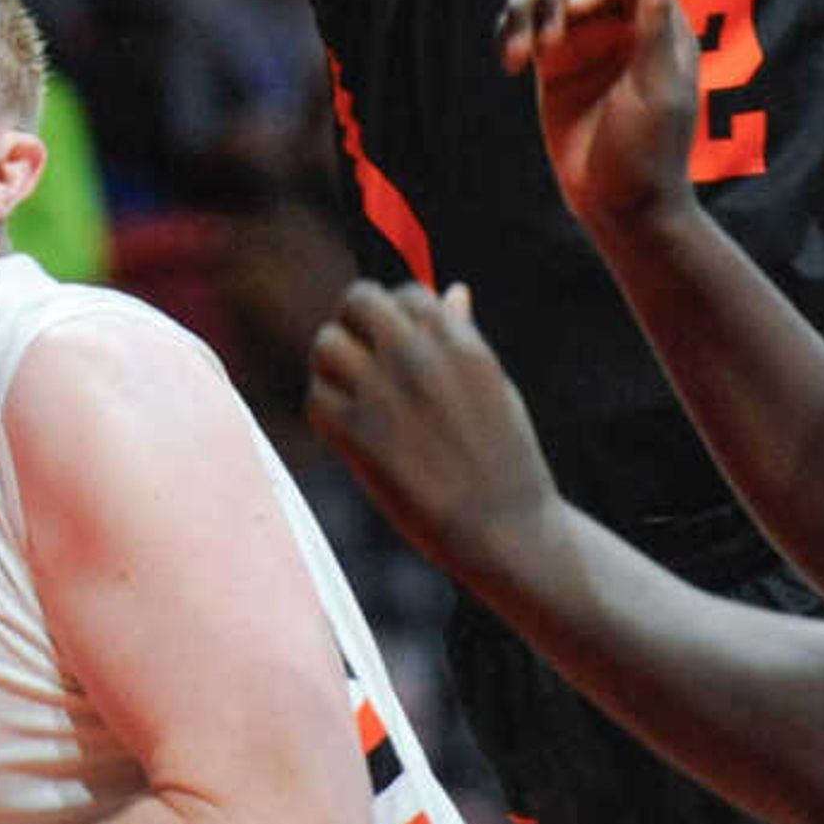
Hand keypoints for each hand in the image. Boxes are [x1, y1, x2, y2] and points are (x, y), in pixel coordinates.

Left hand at [308, 279, 559, 589]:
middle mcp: (419, 359)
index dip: (395, 314)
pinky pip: (316, 398)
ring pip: (327, 343)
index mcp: (459, 343)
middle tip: (360, 356)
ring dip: (332, 364)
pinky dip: (324, 410)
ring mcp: (386, 395)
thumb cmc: (507, 461)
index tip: (395, 342)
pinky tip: (347, 430)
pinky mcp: (360, 437)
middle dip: (355, 322)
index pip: (406, 293)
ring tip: (349, 392)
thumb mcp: (497, 387)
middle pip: (358, 301)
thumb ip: (465, 338)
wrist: (506, 531)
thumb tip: (454, 291)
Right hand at [496, 0, 698, 228]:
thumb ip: (655, 34)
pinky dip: (509, 31)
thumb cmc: (649, 152)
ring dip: (525, 12)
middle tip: (549, 41)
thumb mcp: (658, 93)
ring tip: (521, 58)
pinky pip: (523, 23)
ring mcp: (585, 38)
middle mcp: (621, 23)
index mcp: (659, 24)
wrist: (618, 202)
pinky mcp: (552, 60)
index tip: (578, 6)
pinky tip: (511, 63)